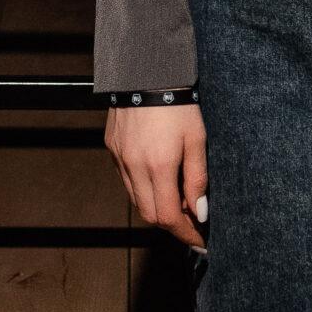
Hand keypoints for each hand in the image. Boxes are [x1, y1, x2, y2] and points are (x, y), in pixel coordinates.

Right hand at [104, 103, 208, 252]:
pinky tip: (159, 179)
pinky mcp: (112, 148)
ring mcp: (120, 157)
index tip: (199, 240)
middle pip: (150, 215)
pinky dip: (143, 187)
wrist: (146, 70)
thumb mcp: (198, 139)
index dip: (185, 234)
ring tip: (178, 202)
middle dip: (172, 225)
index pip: (169, 217)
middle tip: (191, 224)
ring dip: (157, 207)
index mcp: (158, 166)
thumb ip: (198, 178)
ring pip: (136, 199)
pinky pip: (126, 179)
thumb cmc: (178, 102)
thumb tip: (199, 211)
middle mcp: (134, 166)